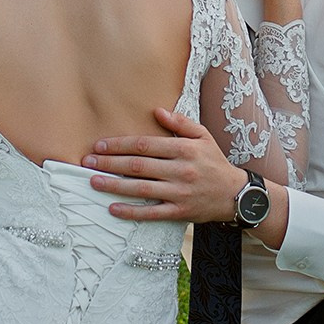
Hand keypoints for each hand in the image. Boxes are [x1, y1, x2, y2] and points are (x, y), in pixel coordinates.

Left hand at [85, 107, 288, 246]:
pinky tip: (113, 208)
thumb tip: (157, 111)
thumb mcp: (203, 136)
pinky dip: (131, 211)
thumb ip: (180, 123)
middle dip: (110, 163)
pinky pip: (151, 212)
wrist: (236, 195)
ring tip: (93, 182)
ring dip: (114, 185)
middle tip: (87, 162)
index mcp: (184, 149)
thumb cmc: (215, 162)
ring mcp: (180, 192)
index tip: (99, 145)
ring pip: (141, 189)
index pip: (145, 145)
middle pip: (138, 166)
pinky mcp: (180, 212)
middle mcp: (181, 170)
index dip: (120, 145)